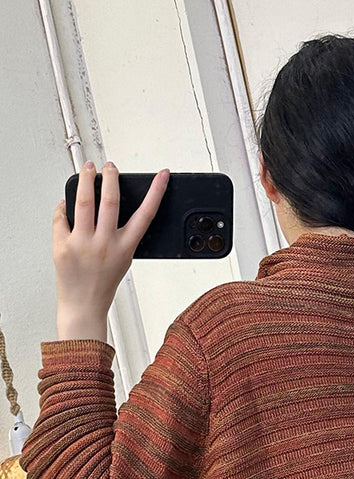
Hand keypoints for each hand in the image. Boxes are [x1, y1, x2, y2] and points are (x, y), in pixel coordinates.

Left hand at [53, 161, 168, 320]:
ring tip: (87, 169)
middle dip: (111, 177)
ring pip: (83, 202)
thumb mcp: (122, 260)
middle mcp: (105, 244)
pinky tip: (64, 204)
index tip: (162, 176)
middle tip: (109, 167)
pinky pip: (61, 217)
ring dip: (85, 180)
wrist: (83, 306)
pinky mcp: (62, 246)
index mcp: (124, 248)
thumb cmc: (102, 284)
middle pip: (110, 201)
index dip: (156, 192)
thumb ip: (118, 235)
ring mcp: (82, 244)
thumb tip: (105, 206)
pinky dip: (62, 207)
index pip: (145, 215)